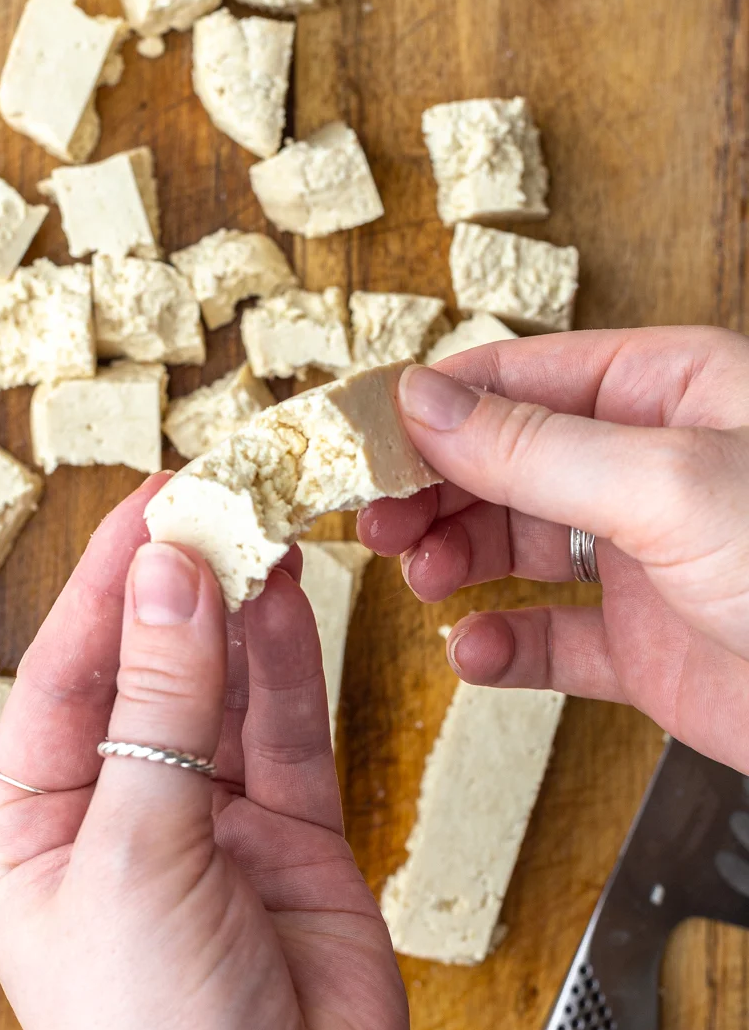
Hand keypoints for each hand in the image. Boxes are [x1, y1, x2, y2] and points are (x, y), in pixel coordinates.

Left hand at [0, 476, 412, 1029]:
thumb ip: (161, 708)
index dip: (105, 585)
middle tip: (217, 495)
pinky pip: (286, 730)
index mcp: (34, 831)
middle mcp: (119, 818)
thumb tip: (166, 576)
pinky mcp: (293, 841)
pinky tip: (289, 596)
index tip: (152, 501)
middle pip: (145, 671)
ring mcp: (210, 827)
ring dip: (238, 609)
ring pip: (221, 689)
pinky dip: (290, 661)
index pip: (62, 675)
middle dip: (177, 586)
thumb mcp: (137, 856)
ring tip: (259, 524)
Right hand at [358, 325, 748, 770]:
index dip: (433, 404)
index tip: (360, 436)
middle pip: (503, 459)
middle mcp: (648, 466)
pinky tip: (474, 652)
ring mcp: (644, 558)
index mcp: (665, 392)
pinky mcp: (645, 647)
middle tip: (374, 520)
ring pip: (513, 545)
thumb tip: (423, 401)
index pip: (519, 377)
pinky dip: (503, 646)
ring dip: (456, 561)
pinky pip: (550, 639)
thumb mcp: (669, 485)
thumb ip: (536, 447)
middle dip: (434, 487)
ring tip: (420, 579)